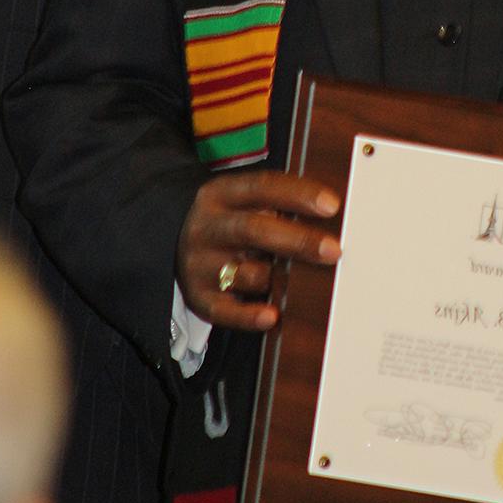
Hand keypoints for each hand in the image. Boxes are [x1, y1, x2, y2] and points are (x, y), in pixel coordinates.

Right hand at [176, 169, 340, 330]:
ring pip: (244, 273)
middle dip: (297, 240)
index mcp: (221, 194)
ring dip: (276, 278)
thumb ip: (278, 201)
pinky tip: (272, 316)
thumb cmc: (228, 217)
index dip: (298, 194)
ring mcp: (199, 263)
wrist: (168, 235)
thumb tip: (331, 211)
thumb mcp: (243, 198)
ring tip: (302, 283)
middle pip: (253, 230)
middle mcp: (207, 227)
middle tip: (333, 250)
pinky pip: (224, 310)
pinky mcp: (197, 296)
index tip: (332, 205)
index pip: (262, 187)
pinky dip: (248, 316)